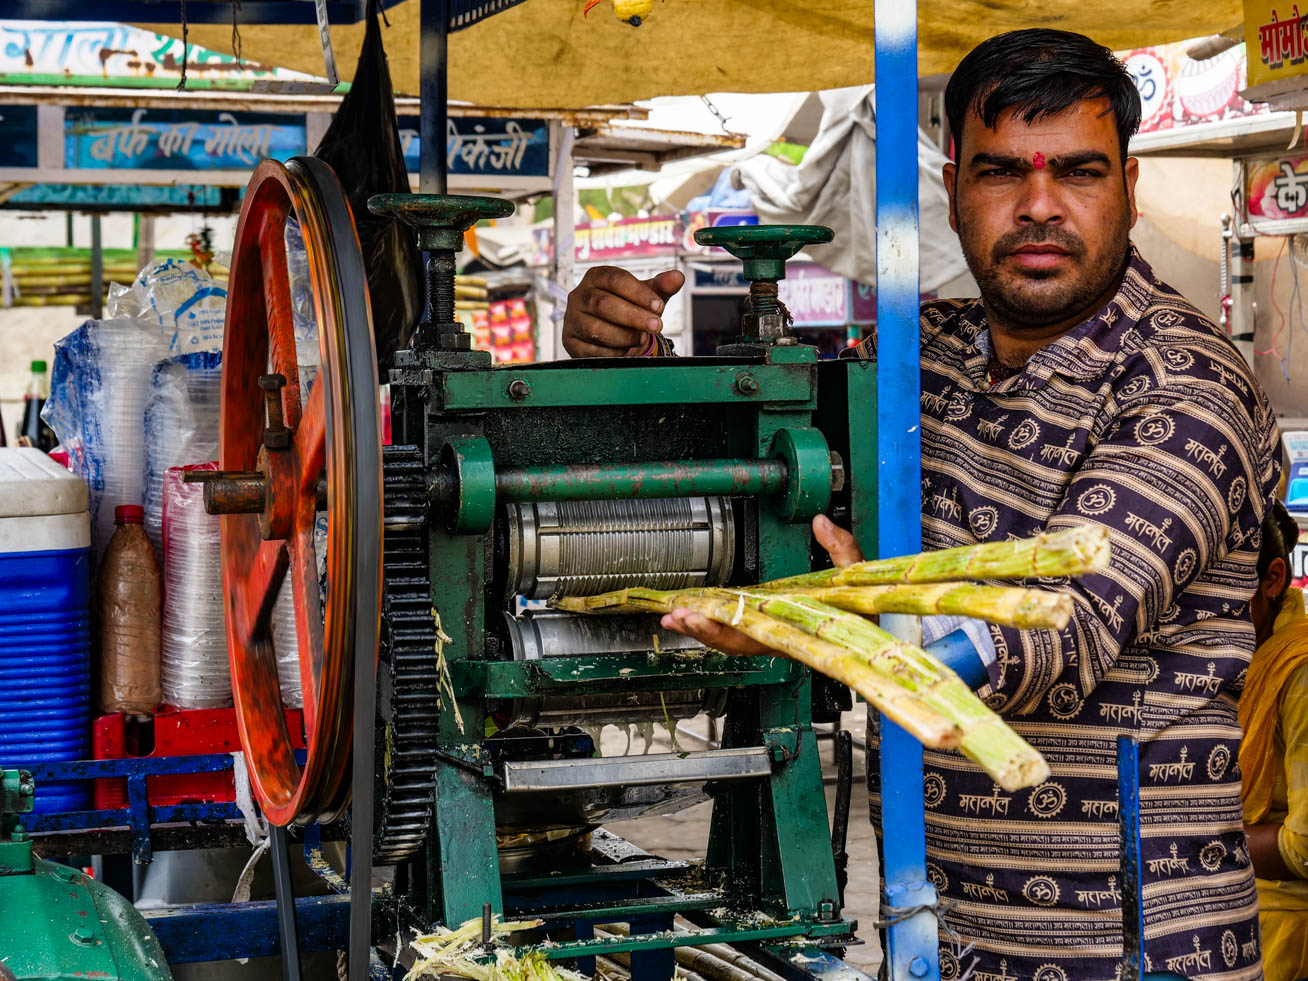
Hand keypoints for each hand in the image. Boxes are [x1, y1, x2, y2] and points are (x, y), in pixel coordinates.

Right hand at [562, 266, 684, 357]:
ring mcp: (571, 319)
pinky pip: (590, 350)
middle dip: (634, 317)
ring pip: (596, 329)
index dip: (638, 293)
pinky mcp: (570, 341)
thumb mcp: (647, 296)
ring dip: (624, 337)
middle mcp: (579, 295)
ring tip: (642, 339)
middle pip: (604, 304)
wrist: (613, 331)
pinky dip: (612, 352)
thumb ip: (662, 287)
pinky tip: (626, 350)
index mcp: (596, 276)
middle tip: (656, 326)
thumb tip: (678, 278)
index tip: (658, 305)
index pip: (615, 280)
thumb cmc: (630, 307)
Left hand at [660, 514, 864, 653]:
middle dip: (702, 631)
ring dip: (701, 629)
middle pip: (734, 642)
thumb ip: (842, 548)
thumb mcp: (857, 575)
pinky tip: (691, 614)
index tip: (697, 615)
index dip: (723, 629)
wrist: (867, 627)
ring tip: (673, 617)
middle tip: (675, 617)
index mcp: (798, 629)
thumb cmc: (862, 608)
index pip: (754, 634)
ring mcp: (770, 634)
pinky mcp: (764, 626)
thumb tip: (820, 521)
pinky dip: (711, 624)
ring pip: (730, 640)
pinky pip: (733, 631)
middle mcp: (780, 637)